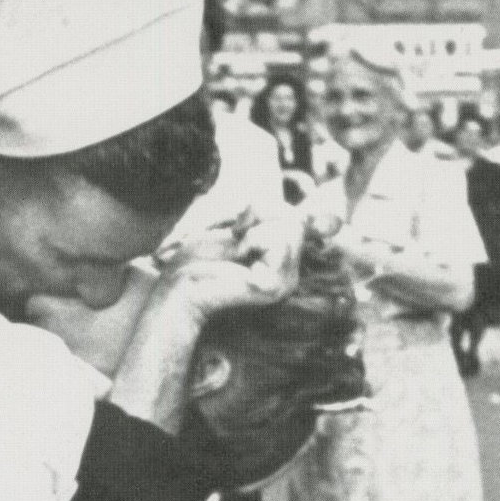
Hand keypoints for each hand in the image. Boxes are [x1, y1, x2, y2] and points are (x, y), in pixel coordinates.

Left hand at [154, 207, 304, 314]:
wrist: (178, 288)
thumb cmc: (200, 259)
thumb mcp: (241, 227)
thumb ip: (274, 218)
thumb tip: (321, 216)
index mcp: (281, 266)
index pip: (297, 220)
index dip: (267, 212)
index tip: (238, 227)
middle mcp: (289, 278)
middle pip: (296, 221)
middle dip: (261, 218)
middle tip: (234, 240)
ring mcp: (285, 285)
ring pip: (290, 228)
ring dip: (254, 232)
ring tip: (236, 255)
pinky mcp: (275, 287)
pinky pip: (279, 241)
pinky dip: (253, 240)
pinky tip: (237, 262)